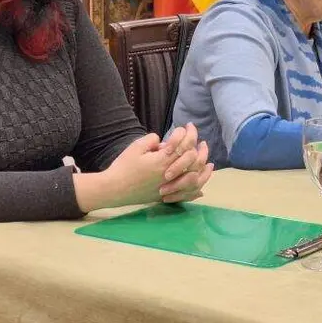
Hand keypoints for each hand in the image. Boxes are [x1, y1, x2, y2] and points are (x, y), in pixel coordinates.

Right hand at [73, 125, 211, 211]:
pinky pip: (188, 193)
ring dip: (203, 165)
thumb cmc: (123, 166)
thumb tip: (165, 141)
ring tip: (207, 157)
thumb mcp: (136, 147)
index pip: (183, 144)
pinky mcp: (167, 196)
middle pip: (193, 158)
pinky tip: (202, 183)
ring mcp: (170, 186)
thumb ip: (153, 140)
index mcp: (163, 160)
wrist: (113, 189)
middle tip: (199, 137)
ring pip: (195, 176)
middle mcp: (170, 173)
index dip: (187, 132)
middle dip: (198, 144)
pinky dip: (197, 187)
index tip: (186, 126)